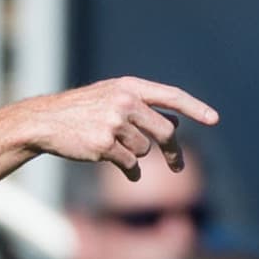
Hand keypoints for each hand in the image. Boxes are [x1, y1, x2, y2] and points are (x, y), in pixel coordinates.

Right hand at [25, 76, 217, 180]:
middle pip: (165, 131)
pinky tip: (119, 167)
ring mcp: (114, 123)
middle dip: (173, 152)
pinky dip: (129, 171)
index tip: (213, 119)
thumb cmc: (81, 111)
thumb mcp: (111, 98)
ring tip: (113, 148)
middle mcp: (124, 101)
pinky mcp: (104, 145)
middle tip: (177, 166)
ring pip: (144, 150)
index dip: (195, 107)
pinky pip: (130, 165)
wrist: (45, 121)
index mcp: (128, 86)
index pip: (171, 96)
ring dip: (134, 156)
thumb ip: (142, 108)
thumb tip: (174, 125)